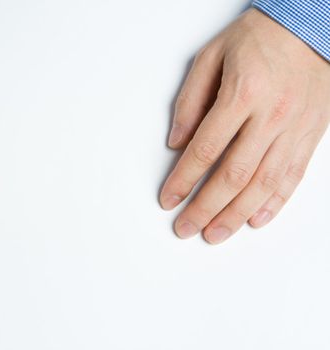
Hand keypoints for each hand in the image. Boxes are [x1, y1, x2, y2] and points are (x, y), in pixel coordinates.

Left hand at [160, 9, 328, 243]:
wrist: (313, 26)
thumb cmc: (258, 38)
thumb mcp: (212, 57)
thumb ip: (190, 101)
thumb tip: (176, 142)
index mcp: (243, 94)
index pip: (205, 150)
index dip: (183, 179)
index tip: (168, 199)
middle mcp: (272, 116)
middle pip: (234, 175)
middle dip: (206, 208)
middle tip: (186, 228)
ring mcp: (295, 128)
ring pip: (264, 184)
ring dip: (236, 215)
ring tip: (215, 234)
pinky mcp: (312, 135)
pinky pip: (293, 177)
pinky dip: (274, 203)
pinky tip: (255, 220)